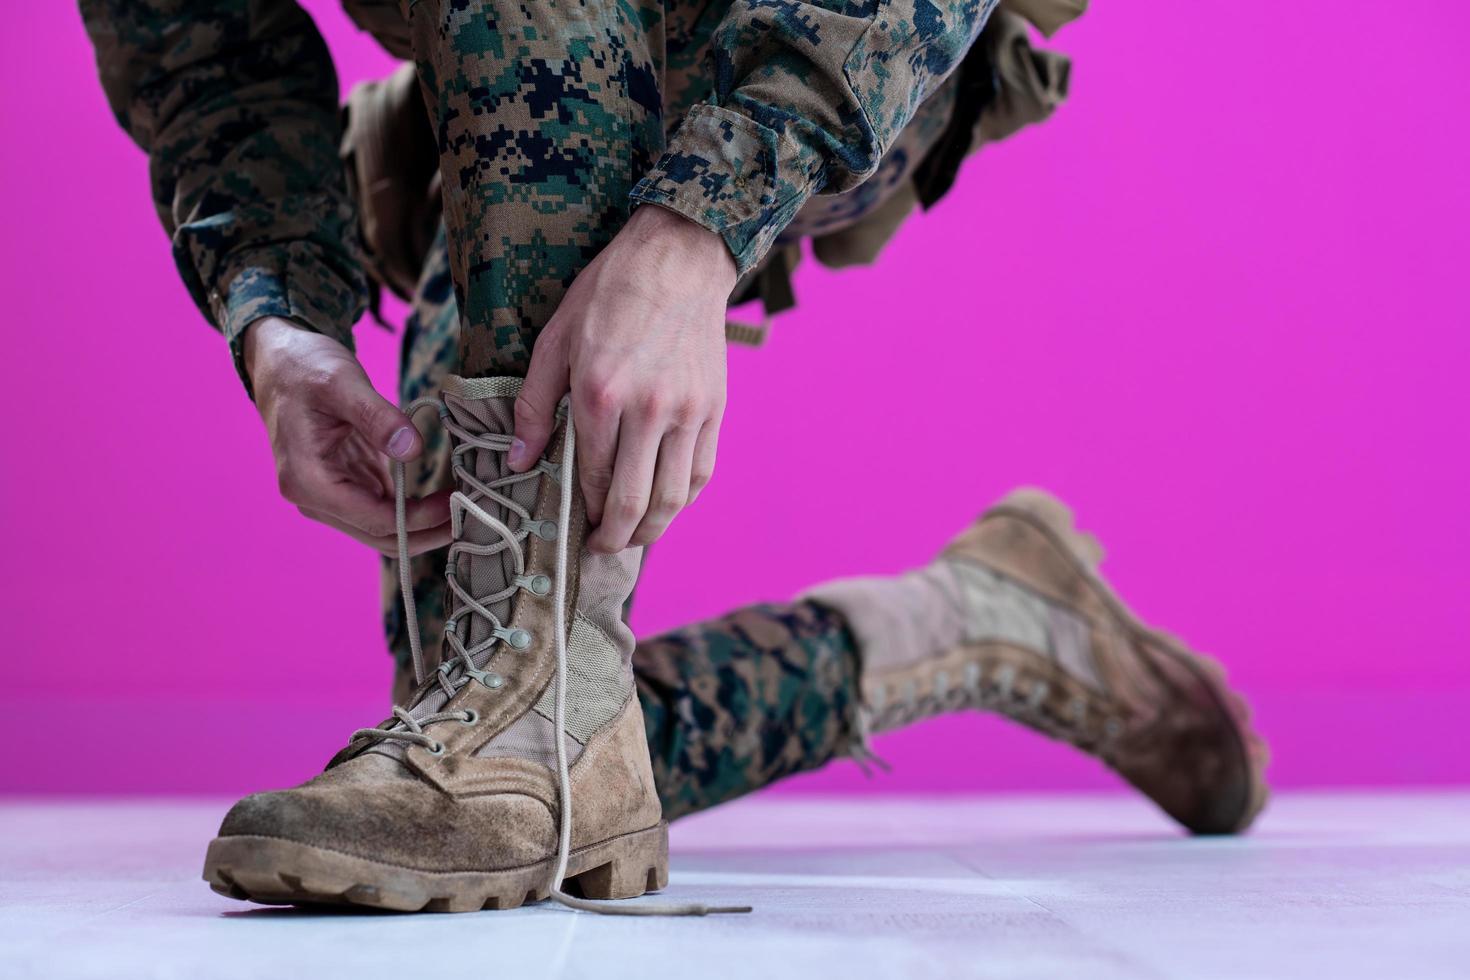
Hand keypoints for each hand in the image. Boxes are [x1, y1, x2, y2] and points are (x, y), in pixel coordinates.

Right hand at [243, 316, 450, 555]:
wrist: (281, 361)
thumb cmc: (306, 367)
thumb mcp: (343, 382)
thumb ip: (377, 417)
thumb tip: (413, 451)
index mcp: (308, 480)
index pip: (373, 520)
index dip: (419, 519)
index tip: (457, 502)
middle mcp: (314, 498)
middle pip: (379, 536)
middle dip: (427, 532)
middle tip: (473, 517)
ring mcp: (328, 495)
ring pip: (382, 529)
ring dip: (423, 525)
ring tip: (465, 509)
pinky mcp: (344, 484)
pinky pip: (382, 509)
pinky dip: (412, 509)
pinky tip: (444, 498)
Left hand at [509, 205, 734, 552]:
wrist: (677, 259)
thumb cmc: (608, 295)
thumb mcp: (554, 341)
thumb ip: (534, 406)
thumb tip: (516, 461)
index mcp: (601, 395)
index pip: (593, 479)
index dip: (583, 514)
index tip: (575, 530)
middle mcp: (649, 410)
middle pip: (635, 503)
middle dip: (614, 539)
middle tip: (600, 550)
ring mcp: (687, 412)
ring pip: (673, 497)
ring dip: (651, 531)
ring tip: (632, 539)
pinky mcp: (713, 408)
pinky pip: (701, 472)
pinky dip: (682, 499)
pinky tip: (664, 505)